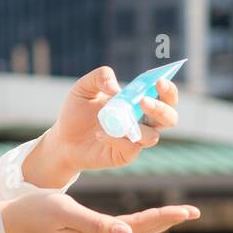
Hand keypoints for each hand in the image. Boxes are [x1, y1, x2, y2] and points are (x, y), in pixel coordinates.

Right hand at [0, 194, 199, 232]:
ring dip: (155, 222)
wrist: (9, 222)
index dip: (164, 218)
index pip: (138, 227)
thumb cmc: (33, 212)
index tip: (188, 211)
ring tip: (176, 214)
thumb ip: (94, 223)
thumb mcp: (63, 211)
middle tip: (193, 211)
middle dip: (167, 220)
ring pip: (133, 231)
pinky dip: (138, 222)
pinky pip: (121, 229)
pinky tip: (144, 220)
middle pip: (141, 231)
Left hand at [45, 66, 179, 172]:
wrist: (63, 139)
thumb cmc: (77, 111)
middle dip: (161, 109)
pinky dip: (116, 139)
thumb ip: (100, 77)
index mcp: (138, 101)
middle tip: (143, 101)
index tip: (159, 81)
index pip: (164, 95)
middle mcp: (142, 121)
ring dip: (137, 127)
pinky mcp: (124, 155)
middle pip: (169, 118)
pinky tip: (100, 133)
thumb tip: (116, 89)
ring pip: (153, 137)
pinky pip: (130, 149)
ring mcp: (135, 140)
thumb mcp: (84, 87)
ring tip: (114, 118)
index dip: (168, 89)